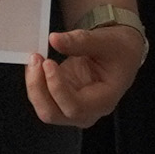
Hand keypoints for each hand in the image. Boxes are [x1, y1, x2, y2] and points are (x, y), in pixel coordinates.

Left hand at [25, 23, 145, 127]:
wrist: (121, 53)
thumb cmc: (118, 50)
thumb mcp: (105, 41)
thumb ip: (80, 41)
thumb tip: (54, 40)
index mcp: (104, 101)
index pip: (75, 107)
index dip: (57, 88)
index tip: (48, 63)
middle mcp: (87, 111)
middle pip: (53, 114)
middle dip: (38, 88)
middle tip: (36, 60)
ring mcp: (72, 107)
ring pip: (44, 108)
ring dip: (34, 84)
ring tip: (35, 58)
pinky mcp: (62, 98)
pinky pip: (42, 97)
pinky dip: (35, 81)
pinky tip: (37, 64)